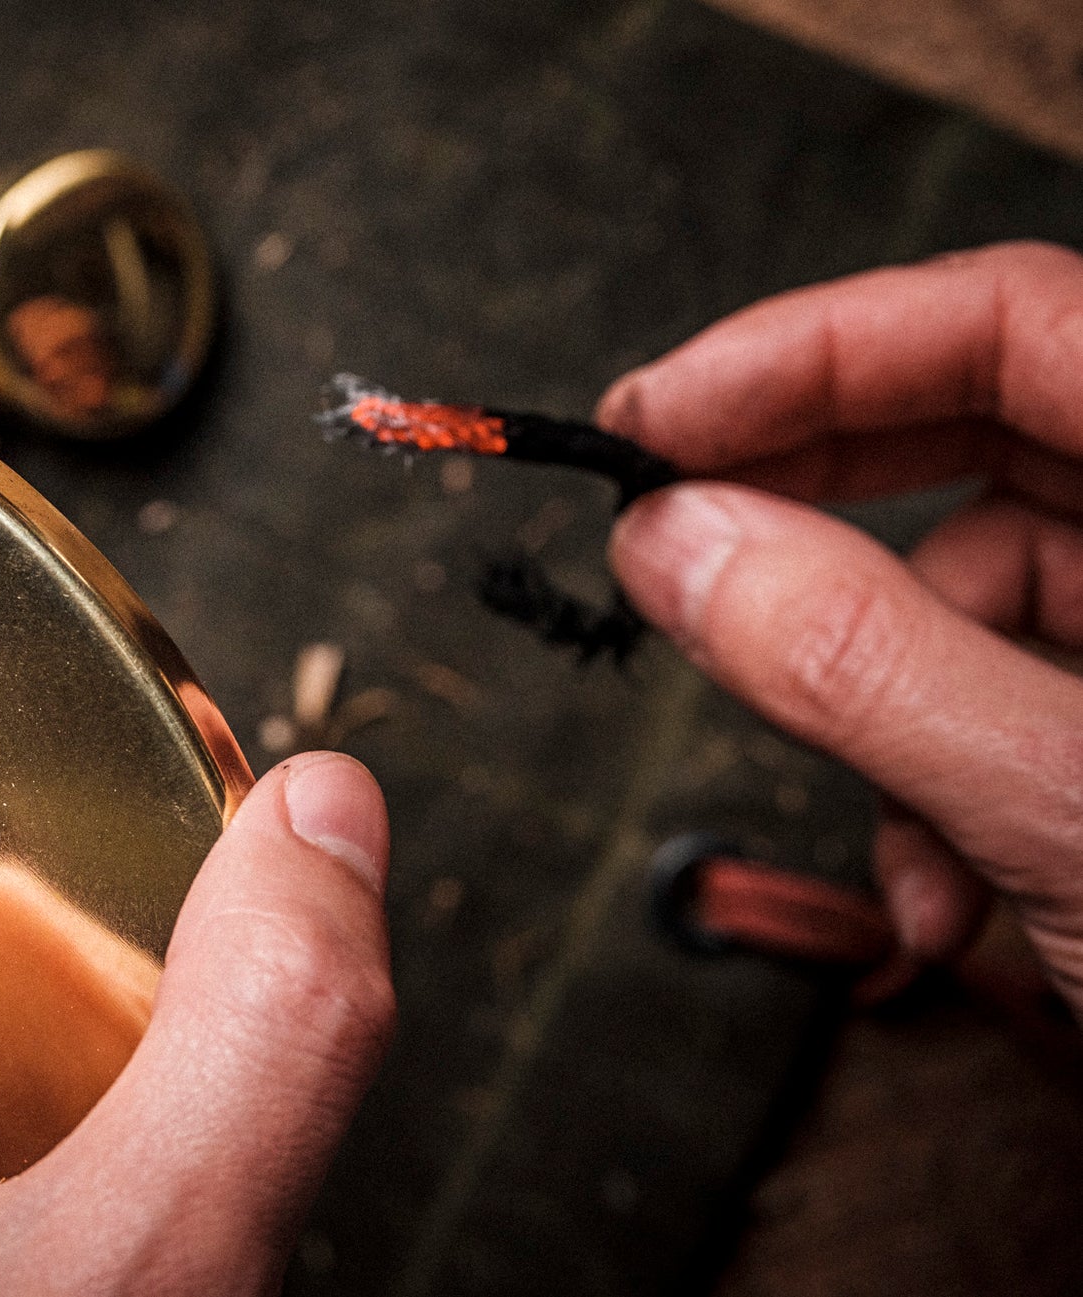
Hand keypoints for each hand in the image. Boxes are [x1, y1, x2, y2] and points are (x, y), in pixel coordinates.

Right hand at [601, 240, 1082, 1008]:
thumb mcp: (1075, 809)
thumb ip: (866, 659)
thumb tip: (676, 543)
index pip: (1012, 322)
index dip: (807, 349)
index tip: (653, 423)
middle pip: (986, 427)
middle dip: (816, 503)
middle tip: (670, 534)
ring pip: (982, 589)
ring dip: (889, 716)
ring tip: (902, 856)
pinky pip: (1009, 697)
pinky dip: (946, 792)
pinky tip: (956, 897)